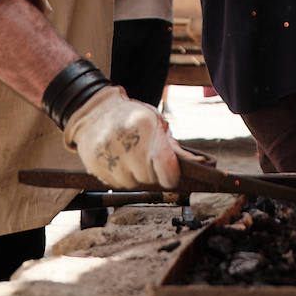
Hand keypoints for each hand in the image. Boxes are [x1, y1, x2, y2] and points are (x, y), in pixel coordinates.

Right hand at [63, 86, 184, 188]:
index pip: (167, 170)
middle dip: (153, 174)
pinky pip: (117, 184)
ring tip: (131, 157)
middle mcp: (126, 143)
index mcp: (145, 127)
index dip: (172, 176)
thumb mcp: (157, 123)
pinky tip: (119, 160)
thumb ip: (176, 148)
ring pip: (133, 184)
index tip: (171, 173)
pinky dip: (121, 177)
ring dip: (136, 176)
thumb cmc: (131, 117)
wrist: (94, 111)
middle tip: (148, 159)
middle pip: (150, 179)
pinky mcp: (95, 166)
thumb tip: (201, 165)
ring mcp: (108, 156)